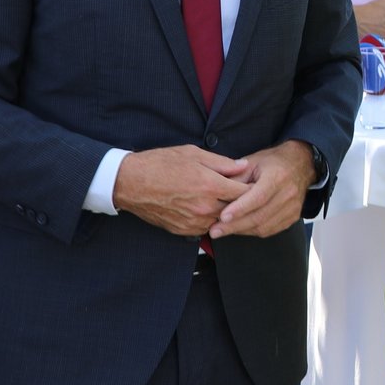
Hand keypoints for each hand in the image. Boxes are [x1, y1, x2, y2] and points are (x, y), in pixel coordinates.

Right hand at [114, 145, 252, 235]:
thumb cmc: (160, 164)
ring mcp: (194, 221)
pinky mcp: (183, 231)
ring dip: (225, 212)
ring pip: (221, 221)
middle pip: (236, 210)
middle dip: (240, 202)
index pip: (244, 193)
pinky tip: (204, 208)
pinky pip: (205, 228)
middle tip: (240, 192)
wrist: (130, 183)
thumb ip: (222, 163)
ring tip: (221, 199)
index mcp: (210, 185)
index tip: (254, 184)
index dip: (251, 188)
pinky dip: (208, 219)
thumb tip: (243, 166)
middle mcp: (204, 207)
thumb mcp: (193, 154)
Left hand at [208, 140, 312, 239]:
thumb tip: (216, 194)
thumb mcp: (251, 163)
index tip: (222, 217)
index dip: (240, 209)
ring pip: (264, 226)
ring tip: (223, 231)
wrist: (299, 165)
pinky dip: (252, 231)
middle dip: (234, 225)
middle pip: (260, 215)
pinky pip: (270, 230)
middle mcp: (288, 193)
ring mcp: (292, 207)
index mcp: (277, 176)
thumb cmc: (272, 163)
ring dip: (241, 230)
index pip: (258, 197)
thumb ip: (235, 179)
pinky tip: (239, 229)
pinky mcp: (293, 217)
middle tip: (215, 230)